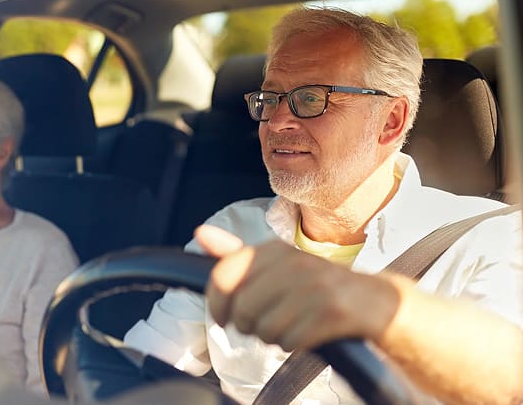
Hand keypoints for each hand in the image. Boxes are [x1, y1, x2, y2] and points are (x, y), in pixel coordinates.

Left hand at [196, 225, 401, 350]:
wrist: (376, 303)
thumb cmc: (316, 287)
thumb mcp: (276, 265)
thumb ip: (236, 255)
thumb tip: (201, 233)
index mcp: (274, 250)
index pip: (223, 275)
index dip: (217, 303)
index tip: (223, 316)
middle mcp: (294, 263)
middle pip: (242, 309)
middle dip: (247, 326)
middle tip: (263, 324)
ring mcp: (316, 286)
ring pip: (264, 330)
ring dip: (273, 337)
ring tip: (290, 325)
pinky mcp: (333, 312)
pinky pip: (291, 341)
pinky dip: (294, 344)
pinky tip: (307, 333)